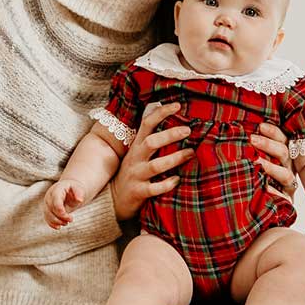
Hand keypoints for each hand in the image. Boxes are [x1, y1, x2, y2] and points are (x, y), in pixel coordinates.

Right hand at [44, 179, 86, 228]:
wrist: (69, 189)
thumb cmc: (74, 189)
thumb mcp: (78, 188)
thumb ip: (79, 193)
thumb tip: (80, 200)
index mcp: (57, 189)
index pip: (55, 200)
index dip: (60, 209)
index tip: (68, 216)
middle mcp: (49, 196)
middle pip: (51, 208)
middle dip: (61, 216)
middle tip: (71, 219)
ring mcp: (47, 203)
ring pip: (47, 214)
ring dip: (57, 221)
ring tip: (66, 223)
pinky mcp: (47, 210)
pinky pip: (46, 218)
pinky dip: (52, 224)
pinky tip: (59, 227)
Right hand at [111, 102, 194, 220]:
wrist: (114, 198)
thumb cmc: (133, 171)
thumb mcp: (137, 152)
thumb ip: (150, 137)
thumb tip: (166, 117)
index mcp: (137, 145)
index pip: (146, 123)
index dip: (161, 113)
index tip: (177, 105)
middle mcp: (135, 158)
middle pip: (151, 142)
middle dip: (170, 135)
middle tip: (188, 130)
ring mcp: (136, 175)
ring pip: (155, 166)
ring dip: (174, 159)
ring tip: (190, 153)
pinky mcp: (138, 192)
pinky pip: (153, 188)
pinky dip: (166, 184)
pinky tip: (178, 180)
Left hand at [252, 122, 297, 200]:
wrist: (256, 206)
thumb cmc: (252, 175)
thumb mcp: (253, 158)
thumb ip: (251, 146)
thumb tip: (239, 131)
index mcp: (282, 155)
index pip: (283, 139)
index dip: (273, 132)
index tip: (260, 126)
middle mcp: (288, 168)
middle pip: (284, 153)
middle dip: (268, 144)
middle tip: (252, 139)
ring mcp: (288, 185)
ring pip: (286, 174)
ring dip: (271, 167)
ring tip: (256, 161)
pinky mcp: (286, 201)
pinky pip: (284, 197)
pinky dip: (274, 192)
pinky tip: (264, 188)